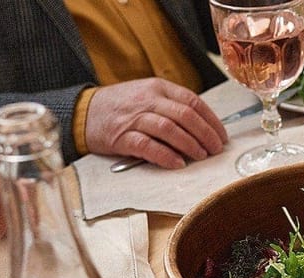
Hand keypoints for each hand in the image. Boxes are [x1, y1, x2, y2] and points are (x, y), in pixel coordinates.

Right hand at [85, 78, 226, 168]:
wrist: (83, 112)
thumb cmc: (121, 106)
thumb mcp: (147, 95)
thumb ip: (172, 106)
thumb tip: (204, 127)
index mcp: (158, 88)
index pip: (193, 101)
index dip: (211, 120)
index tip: (221, 135)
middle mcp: (147, 100)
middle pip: (185, 115)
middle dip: (205, 134)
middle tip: (215, 149)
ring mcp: (133, 118)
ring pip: (169, 129)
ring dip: (190, 144)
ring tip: (201, 156)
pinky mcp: (121, 137)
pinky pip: (147, 146)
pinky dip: (165, 155)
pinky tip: (178, 163)